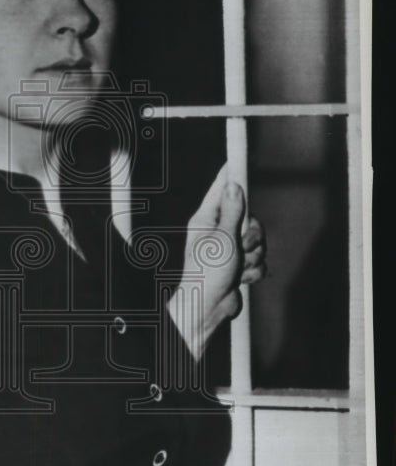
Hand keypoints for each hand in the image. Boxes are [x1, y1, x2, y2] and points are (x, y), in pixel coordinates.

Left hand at [167, 166, 266, 360]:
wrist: (208, 308)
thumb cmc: (208, 273)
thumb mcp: (223, 238)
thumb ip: (234, 212)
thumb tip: (236, 185)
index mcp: (206, 219)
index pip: (222, 189)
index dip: (234, 174)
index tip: (241, 156)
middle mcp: (217, 231)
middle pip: (249, 216)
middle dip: (252, 234)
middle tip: (241, 245)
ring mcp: (228, 249)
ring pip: (257, 240)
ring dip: (254, 255)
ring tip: (238, 267)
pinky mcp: (238, 265)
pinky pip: (258, 260)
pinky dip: (253, 270)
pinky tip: (241, 279)